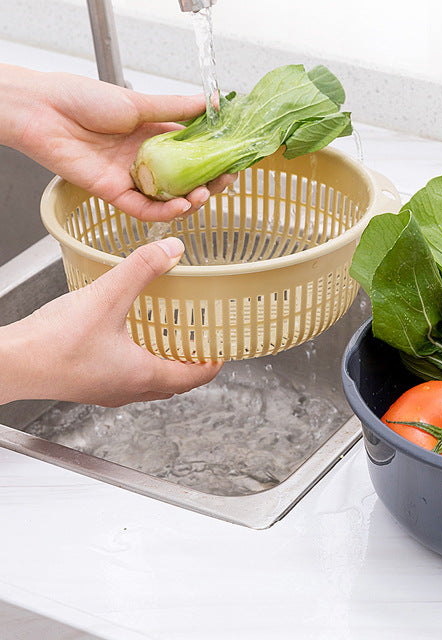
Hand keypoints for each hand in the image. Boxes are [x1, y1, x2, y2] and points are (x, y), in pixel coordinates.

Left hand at [0, 64, 234, 221]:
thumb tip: (214, 101)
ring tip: (202, 195)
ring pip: (169, 199)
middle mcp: (146, 159)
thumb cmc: (82, 98)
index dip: (216, 159)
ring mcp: (132, 178)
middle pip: (186, 180)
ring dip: (191, 201)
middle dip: (209, 184)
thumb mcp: (141, 102)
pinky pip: (145, 210)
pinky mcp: (115, 194)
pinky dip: (165, 212)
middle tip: (224, 182)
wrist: (42, 111)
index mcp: (155, 135)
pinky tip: (181, 207)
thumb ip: (179, 109)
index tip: (234, 161)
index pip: (194, 152)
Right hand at [0, 238, 222, 406]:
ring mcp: (105, 390)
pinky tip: (125, 340)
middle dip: (190, 366)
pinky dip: (136, 362)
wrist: (9, 363)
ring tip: (167, 340)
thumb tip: (172, 249)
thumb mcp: (108, 296)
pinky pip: (122, 378)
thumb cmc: (53, 343)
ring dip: (163, 365)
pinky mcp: (85, 383)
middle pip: (173, 385)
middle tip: (200, 345)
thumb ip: (143, 269)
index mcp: (142, 375)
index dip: (212, 364)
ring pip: (147, 384)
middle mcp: (127, 389)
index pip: (194, 378)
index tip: (222, 351)